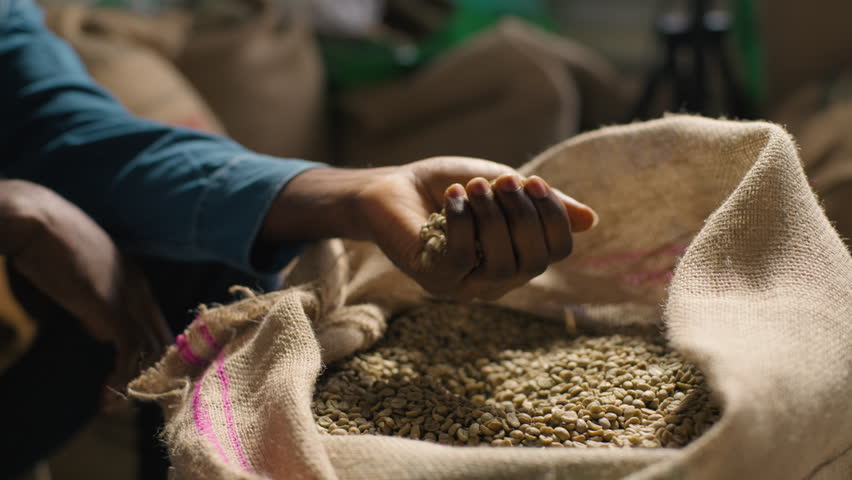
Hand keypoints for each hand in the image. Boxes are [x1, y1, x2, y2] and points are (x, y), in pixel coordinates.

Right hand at [0, 180, 170, 403]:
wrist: (35, 221)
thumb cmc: (47, 245)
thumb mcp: (78, 280)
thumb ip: (93, 307)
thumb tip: (99, 333)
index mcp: (135, 278)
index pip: (154, 322)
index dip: (150, 352)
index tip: (137, 378)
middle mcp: (140, 288)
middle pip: (161, 338)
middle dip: (150, 372)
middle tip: (131, 400)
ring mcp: (130, 298)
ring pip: (149, 350)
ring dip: (133, 383)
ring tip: (115, 407)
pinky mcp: (114, 309)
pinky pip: (129, 353)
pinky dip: (119, 380)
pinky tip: (105, 397)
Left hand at [263, 157, 596, 300]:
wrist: (392, 187)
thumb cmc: (448, 187)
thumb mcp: (501, 188)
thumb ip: (540, 204)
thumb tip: (590, 220)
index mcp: (518, 256)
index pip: (556, 251)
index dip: (554, 218)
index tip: (534, 182)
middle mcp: (496, 279)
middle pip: (533, 260)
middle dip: (523, 215)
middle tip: (502, 181)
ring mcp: (464, 285)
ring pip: (500, 262)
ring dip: (491, 217)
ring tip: (472, 186)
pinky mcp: (433, 279)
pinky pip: (461, 258)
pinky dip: (462, 222)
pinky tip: (453, 197)